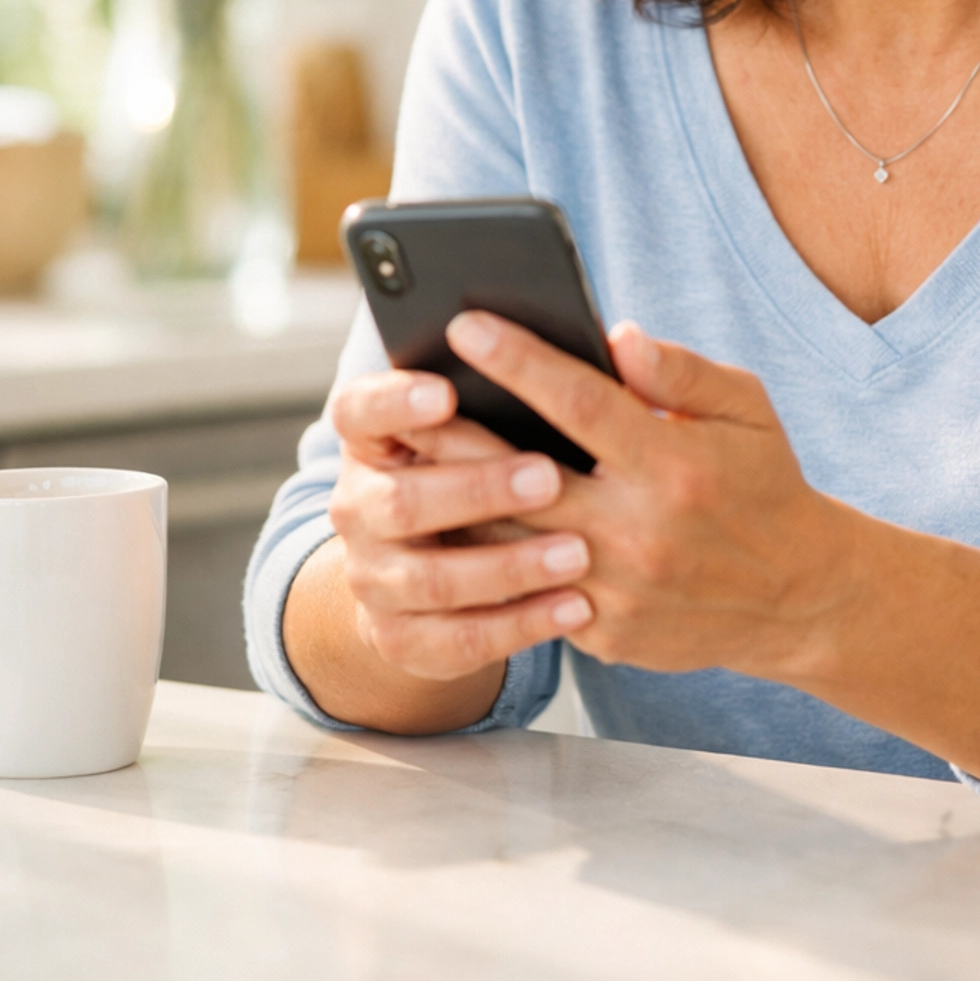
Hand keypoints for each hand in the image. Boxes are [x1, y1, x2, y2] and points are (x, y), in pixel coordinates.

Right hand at [325, 367, 595, 682]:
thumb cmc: (487, 464)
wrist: (436, 573)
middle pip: (400, 500)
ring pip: (432, 578)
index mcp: (373, 438)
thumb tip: (621, 340)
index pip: (359, 409)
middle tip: (549, 478)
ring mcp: (373, 577)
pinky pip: (458, 640)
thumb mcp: (492, 418)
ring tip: (579, 553)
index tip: (447, 391)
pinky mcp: (400, 637)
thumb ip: (536, 378)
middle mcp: (358, 506)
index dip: (396, 401)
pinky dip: (519, 625)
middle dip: (477, 489)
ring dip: (508, 566)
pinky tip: (577, 606)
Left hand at [446, 312, 853, 679]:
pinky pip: (529, 595)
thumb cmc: (763, 484)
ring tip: (407, 459)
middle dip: (455, 433)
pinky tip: (449, 526)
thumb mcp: (746, 408)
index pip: (580, 402)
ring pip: (509, 544)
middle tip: (403, 395)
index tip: (468, 324)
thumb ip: (681, 371)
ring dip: (454, 502)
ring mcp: (617, 591)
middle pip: (521, 478)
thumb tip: (616, 336)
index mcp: (674, 464)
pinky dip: (487, 561)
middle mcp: (640, 531)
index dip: (519, 361)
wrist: (797, 596)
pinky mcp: (603, 634)